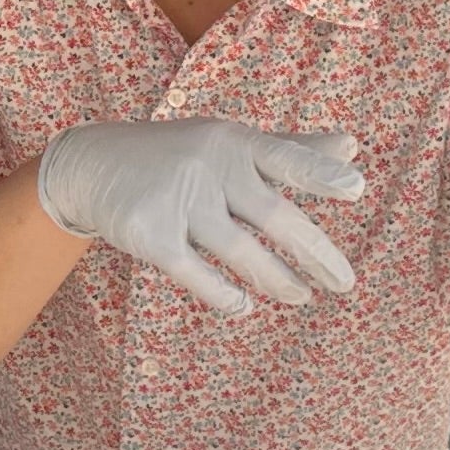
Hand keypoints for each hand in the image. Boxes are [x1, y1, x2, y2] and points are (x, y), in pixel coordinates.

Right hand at [35, 117, 363, 315]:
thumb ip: (291, 149)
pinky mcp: (151, 235)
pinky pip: (199, 275)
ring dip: (279, 281)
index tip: (357, 188)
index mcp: (236, 142)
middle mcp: (210, 166)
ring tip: (302, 297)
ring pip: (242, 252)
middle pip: (273, 215)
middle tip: (346, 283)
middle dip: (315, 253)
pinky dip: (226, 296)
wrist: (92, 165)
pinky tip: (245, 307)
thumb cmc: (180, 156)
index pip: (285, 156)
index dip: (320, 172)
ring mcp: (179, 200)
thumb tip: (352, 147)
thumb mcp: (232, 144)